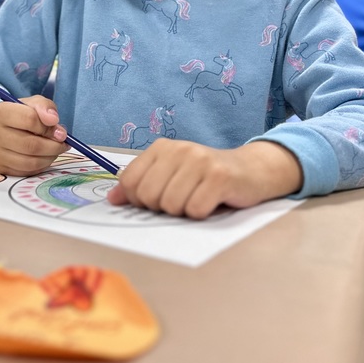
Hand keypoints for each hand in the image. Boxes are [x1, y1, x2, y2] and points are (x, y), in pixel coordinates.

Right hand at [0, 95, 68, 175]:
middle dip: (53, 146)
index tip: (61, 131)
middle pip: (31, 145)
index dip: (49, 127)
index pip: (30, 120)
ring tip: (55, 150)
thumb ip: (45, 107)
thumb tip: (54, 121)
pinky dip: (40, 166)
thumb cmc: (18, 113)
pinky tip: (44, 158)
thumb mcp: (32, 103)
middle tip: (63, 144)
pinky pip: (26, 172)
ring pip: (29, 162)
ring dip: (49, 158)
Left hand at [107, 139, 302, 218]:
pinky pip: (195, 209)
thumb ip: (140, 185)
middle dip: (163, 208)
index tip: (158, 198)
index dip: (140, 200)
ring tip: (198, 199)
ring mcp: (200, 161)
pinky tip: (212, 202)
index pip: (130, 182)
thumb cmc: (206, 177)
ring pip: (172, 205)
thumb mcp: (171, 175)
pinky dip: (202, 214)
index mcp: (162, 148)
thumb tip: (112, 200)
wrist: (251, 170)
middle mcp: (180, 150)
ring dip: (184, 212)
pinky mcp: (220, 177)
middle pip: (149, 196)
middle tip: (182, 201)